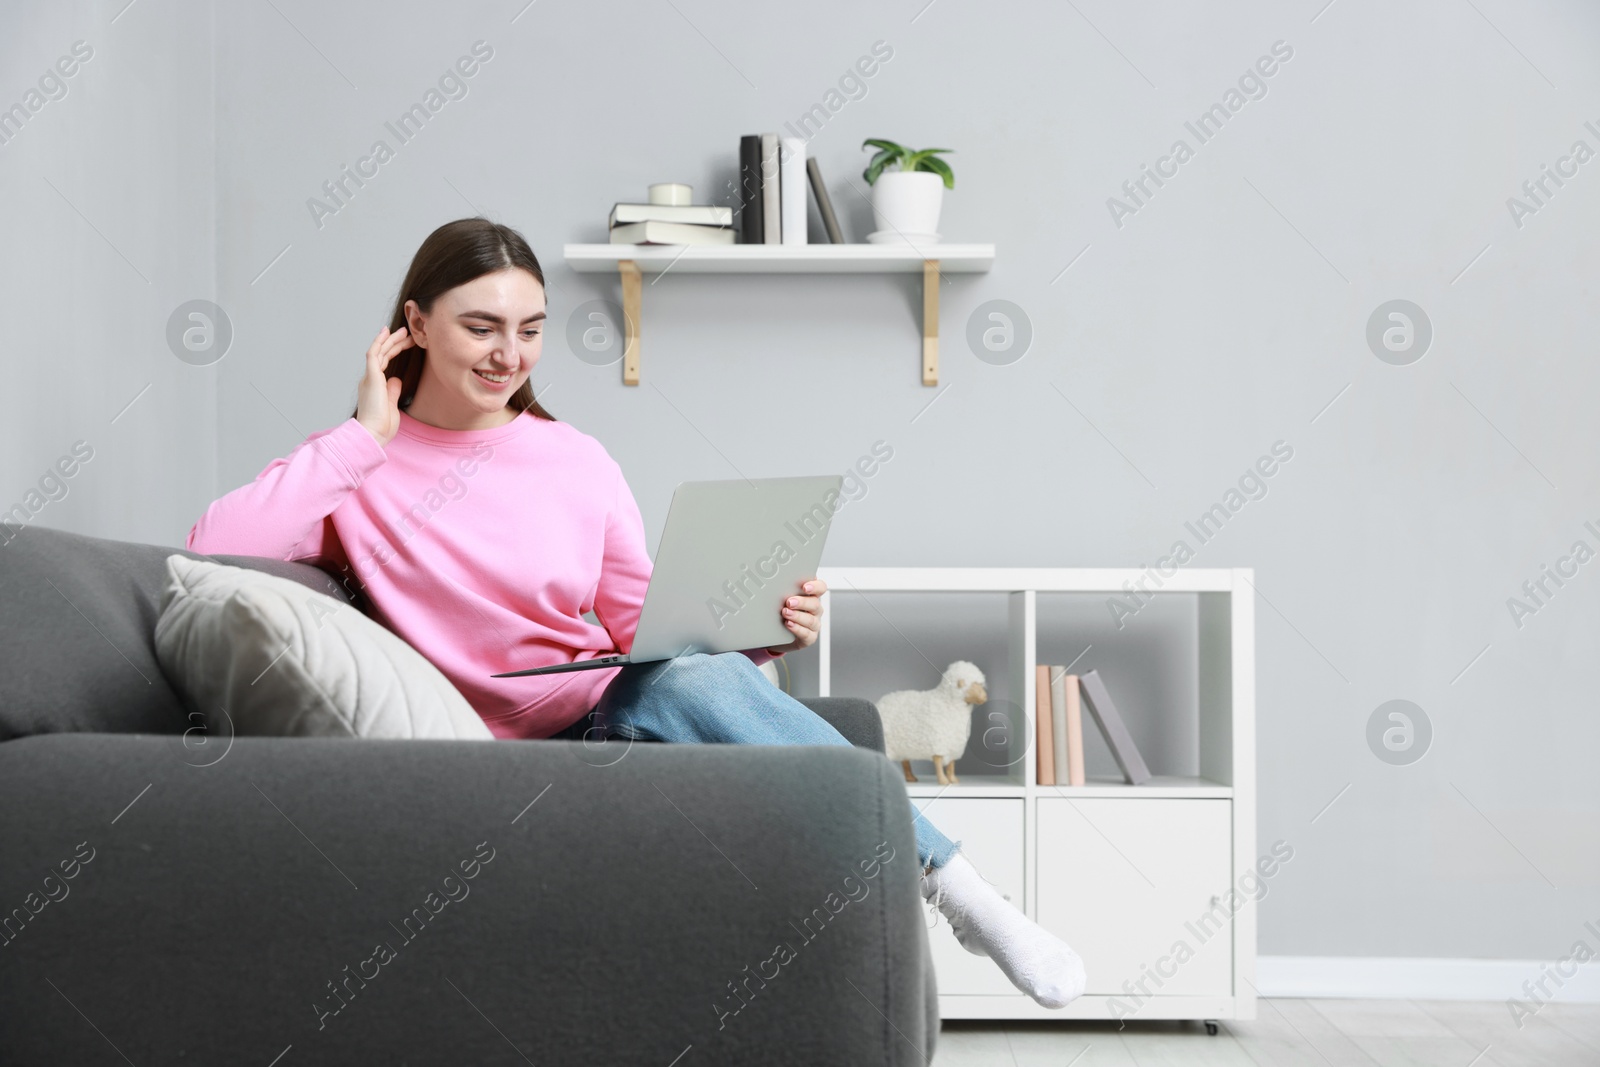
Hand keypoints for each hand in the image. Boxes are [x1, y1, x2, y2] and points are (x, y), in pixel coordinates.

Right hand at [356, 325, 413, 446]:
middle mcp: (369, 379)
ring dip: (391, 340)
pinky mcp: (371, 377)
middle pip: (382, 355)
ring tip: (404, 331)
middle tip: (408, 333)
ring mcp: (369, 377)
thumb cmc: (382, 425)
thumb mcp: (391, 405)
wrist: (373, 433)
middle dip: (395, 343)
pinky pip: (374, 354)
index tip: (406, 343)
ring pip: (379, 352)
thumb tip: (396, 379)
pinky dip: (379, 342)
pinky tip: (387, 333)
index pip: (384, 363)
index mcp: (374, 386)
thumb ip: (392, 391)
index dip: (394, 351)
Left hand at [765, 577, 825, 656]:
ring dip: (797, 616)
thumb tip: (774, 582)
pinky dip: (797, 629)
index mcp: (811, 596)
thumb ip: (785, 590)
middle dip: (802, 602)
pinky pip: (806, 633)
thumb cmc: (783, 611)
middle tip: (789, 602)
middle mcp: (815, 610)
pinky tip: (788, 624)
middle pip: (815, 604)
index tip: (805, 587)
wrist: (778, 633)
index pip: (821, 588)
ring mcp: (814, 624)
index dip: (815, 586)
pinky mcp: (810, 637)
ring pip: (811, 620)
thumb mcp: (783, 598)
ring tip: (785, 613)